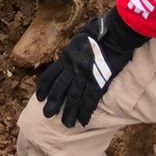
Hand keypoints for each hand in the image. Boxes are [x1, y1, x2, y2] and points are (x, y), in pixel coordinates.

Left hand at [36, 11, 145, 127]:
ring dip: (69, 112)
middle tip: (48, 115)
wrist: (115, 35)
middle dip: (53, 103)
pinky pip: (89, 100)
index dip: (44, 88)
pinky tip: (83, 121)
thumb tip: (71, 51)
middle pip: (60, 89)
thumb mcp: (79, 38)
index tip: (40, 97)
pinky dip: (85, 111)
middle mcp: (72, 69)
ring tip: (66, 123)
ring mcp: (84, 77)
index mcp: (66, 57)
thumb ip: (73, 48)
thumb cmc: (99, 32)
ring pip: (73, 98)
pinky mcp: (98, 83)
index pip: (51, 75)